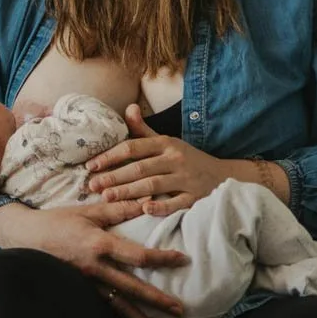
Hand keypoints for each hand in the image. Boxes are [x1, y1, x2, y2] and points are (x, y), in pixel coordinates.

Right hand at [0, 198, 187, 317]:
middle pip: (133, 288)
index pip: (138, 256)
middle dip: (158, 300)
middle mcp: (95, 268)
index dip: (162, 259)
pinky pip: (103, 308)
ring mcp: (86, 283)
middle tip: (181, 309)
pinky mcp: (78, 291)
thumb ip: (116, 210)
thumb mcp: (86, 211)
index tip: (182, 260)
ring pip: (119, 306)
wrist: (23, 237)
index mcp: (99, 245)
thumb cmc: (56, 221)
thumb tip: (145, 203)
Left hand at [85, 104, 233, 215]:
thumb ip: (144, 129)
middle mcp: (175, 158)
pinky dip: (161, 206)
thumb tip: (128, 107)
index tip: (91, 165)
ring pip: (153, 185)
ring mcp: (186, 178)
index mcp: (165, 144)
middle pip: (139, 168)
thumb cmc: (187, 159)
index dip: (109, 156)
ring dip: (128, 191)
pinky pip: (176, 202)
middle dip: (113, 177)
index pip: (132, 148)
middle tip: (92, 185)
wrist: (225, 176)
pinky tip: (144, 210)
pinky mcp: (196, 197)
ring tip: (107, 197)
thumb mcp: (167, 141)